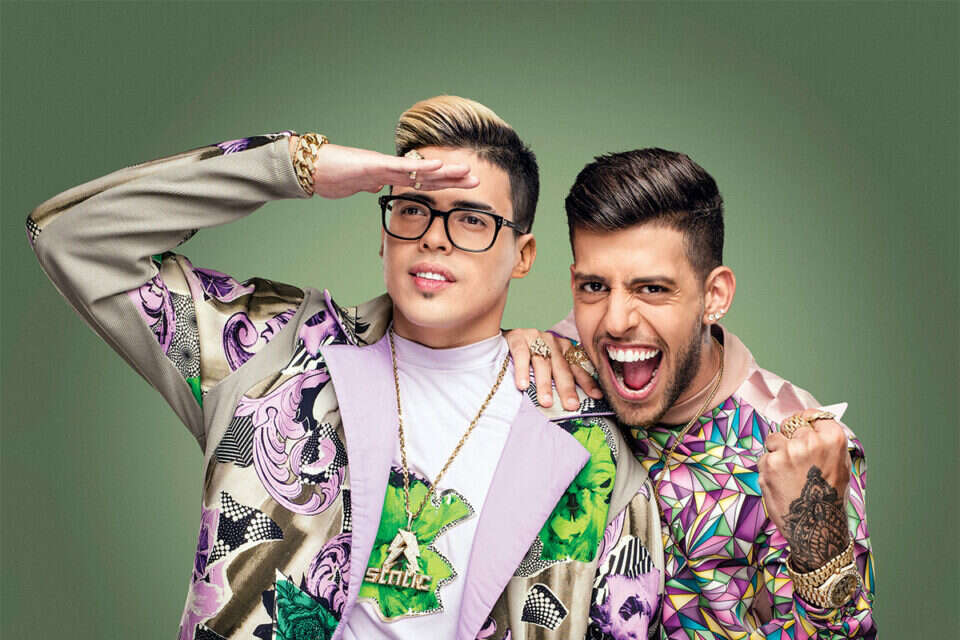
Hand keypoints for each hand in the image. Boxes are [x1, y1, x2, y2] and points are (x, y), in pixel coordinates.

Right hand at [288, 136, 478, 198]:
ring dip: (444, 172)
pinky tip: (437, 168)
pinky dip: (420, 168)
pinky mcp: (374, 165)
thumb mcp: (357, 185)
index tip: (462, 187)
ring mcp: (383, 165)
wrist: (311, 168)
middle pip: (427, 175)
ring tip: (465, 171)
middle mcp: (390, 168)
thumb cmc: (331, 174)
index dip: (443, 184)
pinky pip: (401, 168)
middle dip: (452, 178)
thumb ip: (370, 184)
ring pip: (420, 169)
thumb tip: (380, 187)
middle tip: (476, 179)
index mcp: (388, 175)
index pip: (421, 181)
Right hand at [504, 329, 602, 410]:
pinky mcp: (517, 337)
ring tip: (546, 402)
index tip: (596, 396)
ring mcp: (535, 338)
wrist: (503, 339)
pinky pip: (521, 354)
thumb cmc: (528, 358)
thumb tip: (573, 404)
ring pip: (543, 363)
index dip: (587, 382)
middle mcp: (552, 342)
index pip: (577, 367)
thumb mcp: (548, 365)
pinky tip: (522, 385)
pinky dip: (522, 370)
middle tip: (571, 405)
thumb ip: (559, 378)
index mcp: (564, 348)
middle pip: (562, 367)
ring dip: (545, 384)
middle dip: (567, 388)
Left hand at [758, 409, 851, 572]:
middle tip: (795, 459)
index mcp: (832, 439)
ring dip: (777, 452)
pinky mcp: (769, 463)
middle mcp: (810, 441)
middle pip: (791, 425)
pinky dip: (769, 468)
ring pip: (774, 439)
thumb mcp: (839, 466)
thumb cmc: (829, 498)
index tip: (802, 428)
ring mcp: (788, 451)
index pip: (814, 416)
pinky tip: (781, 483)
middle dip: (790, 438)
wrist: (816, 528)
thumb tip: (810, 426)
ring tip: (789, 474)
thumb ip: (825, 443)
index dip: (806, 423)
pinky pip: (764, 457)